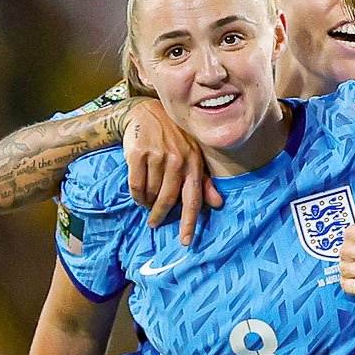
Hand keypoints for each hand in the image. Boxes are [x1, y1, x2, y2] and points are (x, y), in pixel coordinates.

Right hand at [125, 97, 217, 244]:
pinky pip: (136, 185)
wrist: (147, 113)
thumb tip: (218, 204)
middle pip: (168, 200)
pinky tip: (139, 195)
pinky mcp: (138, 153)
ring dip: (148, 203)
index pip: (193, 198)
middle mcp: (177, 160)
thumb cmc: (174, 140)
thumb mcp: (193, 157)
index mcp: (194, 164)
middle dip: (160, 215)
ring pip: (151, 194)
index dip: (189, 222)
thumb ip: (204, 182)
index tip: (185, 241)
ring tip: (147, 202)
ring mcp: (157, 156)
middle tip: (155, 223)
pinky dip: (137, 195)